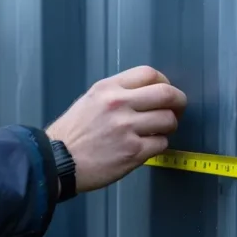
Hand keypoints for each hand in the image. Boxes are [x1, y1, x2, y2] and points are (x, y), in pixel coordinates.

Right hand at [46, 65, 186, 193]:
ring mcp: (127, 129)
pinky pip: (161, 143)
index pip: (149, 74)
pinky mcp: (133, 152)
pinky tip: (146, 147)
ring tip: (158, 132)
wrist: (58, 162)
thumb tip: (148, 94)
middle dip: (178, 102)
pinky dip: (158, 145)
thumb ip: (118, 93)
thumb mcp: (90, 100)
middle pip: (166, 94)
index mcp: (108, 88)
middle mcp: (118, 105)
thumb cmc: (72, 134)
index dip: (165, 82)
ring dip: (168, 127)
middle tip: (177, 110)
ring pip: (168, 120)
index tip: (166, 93)